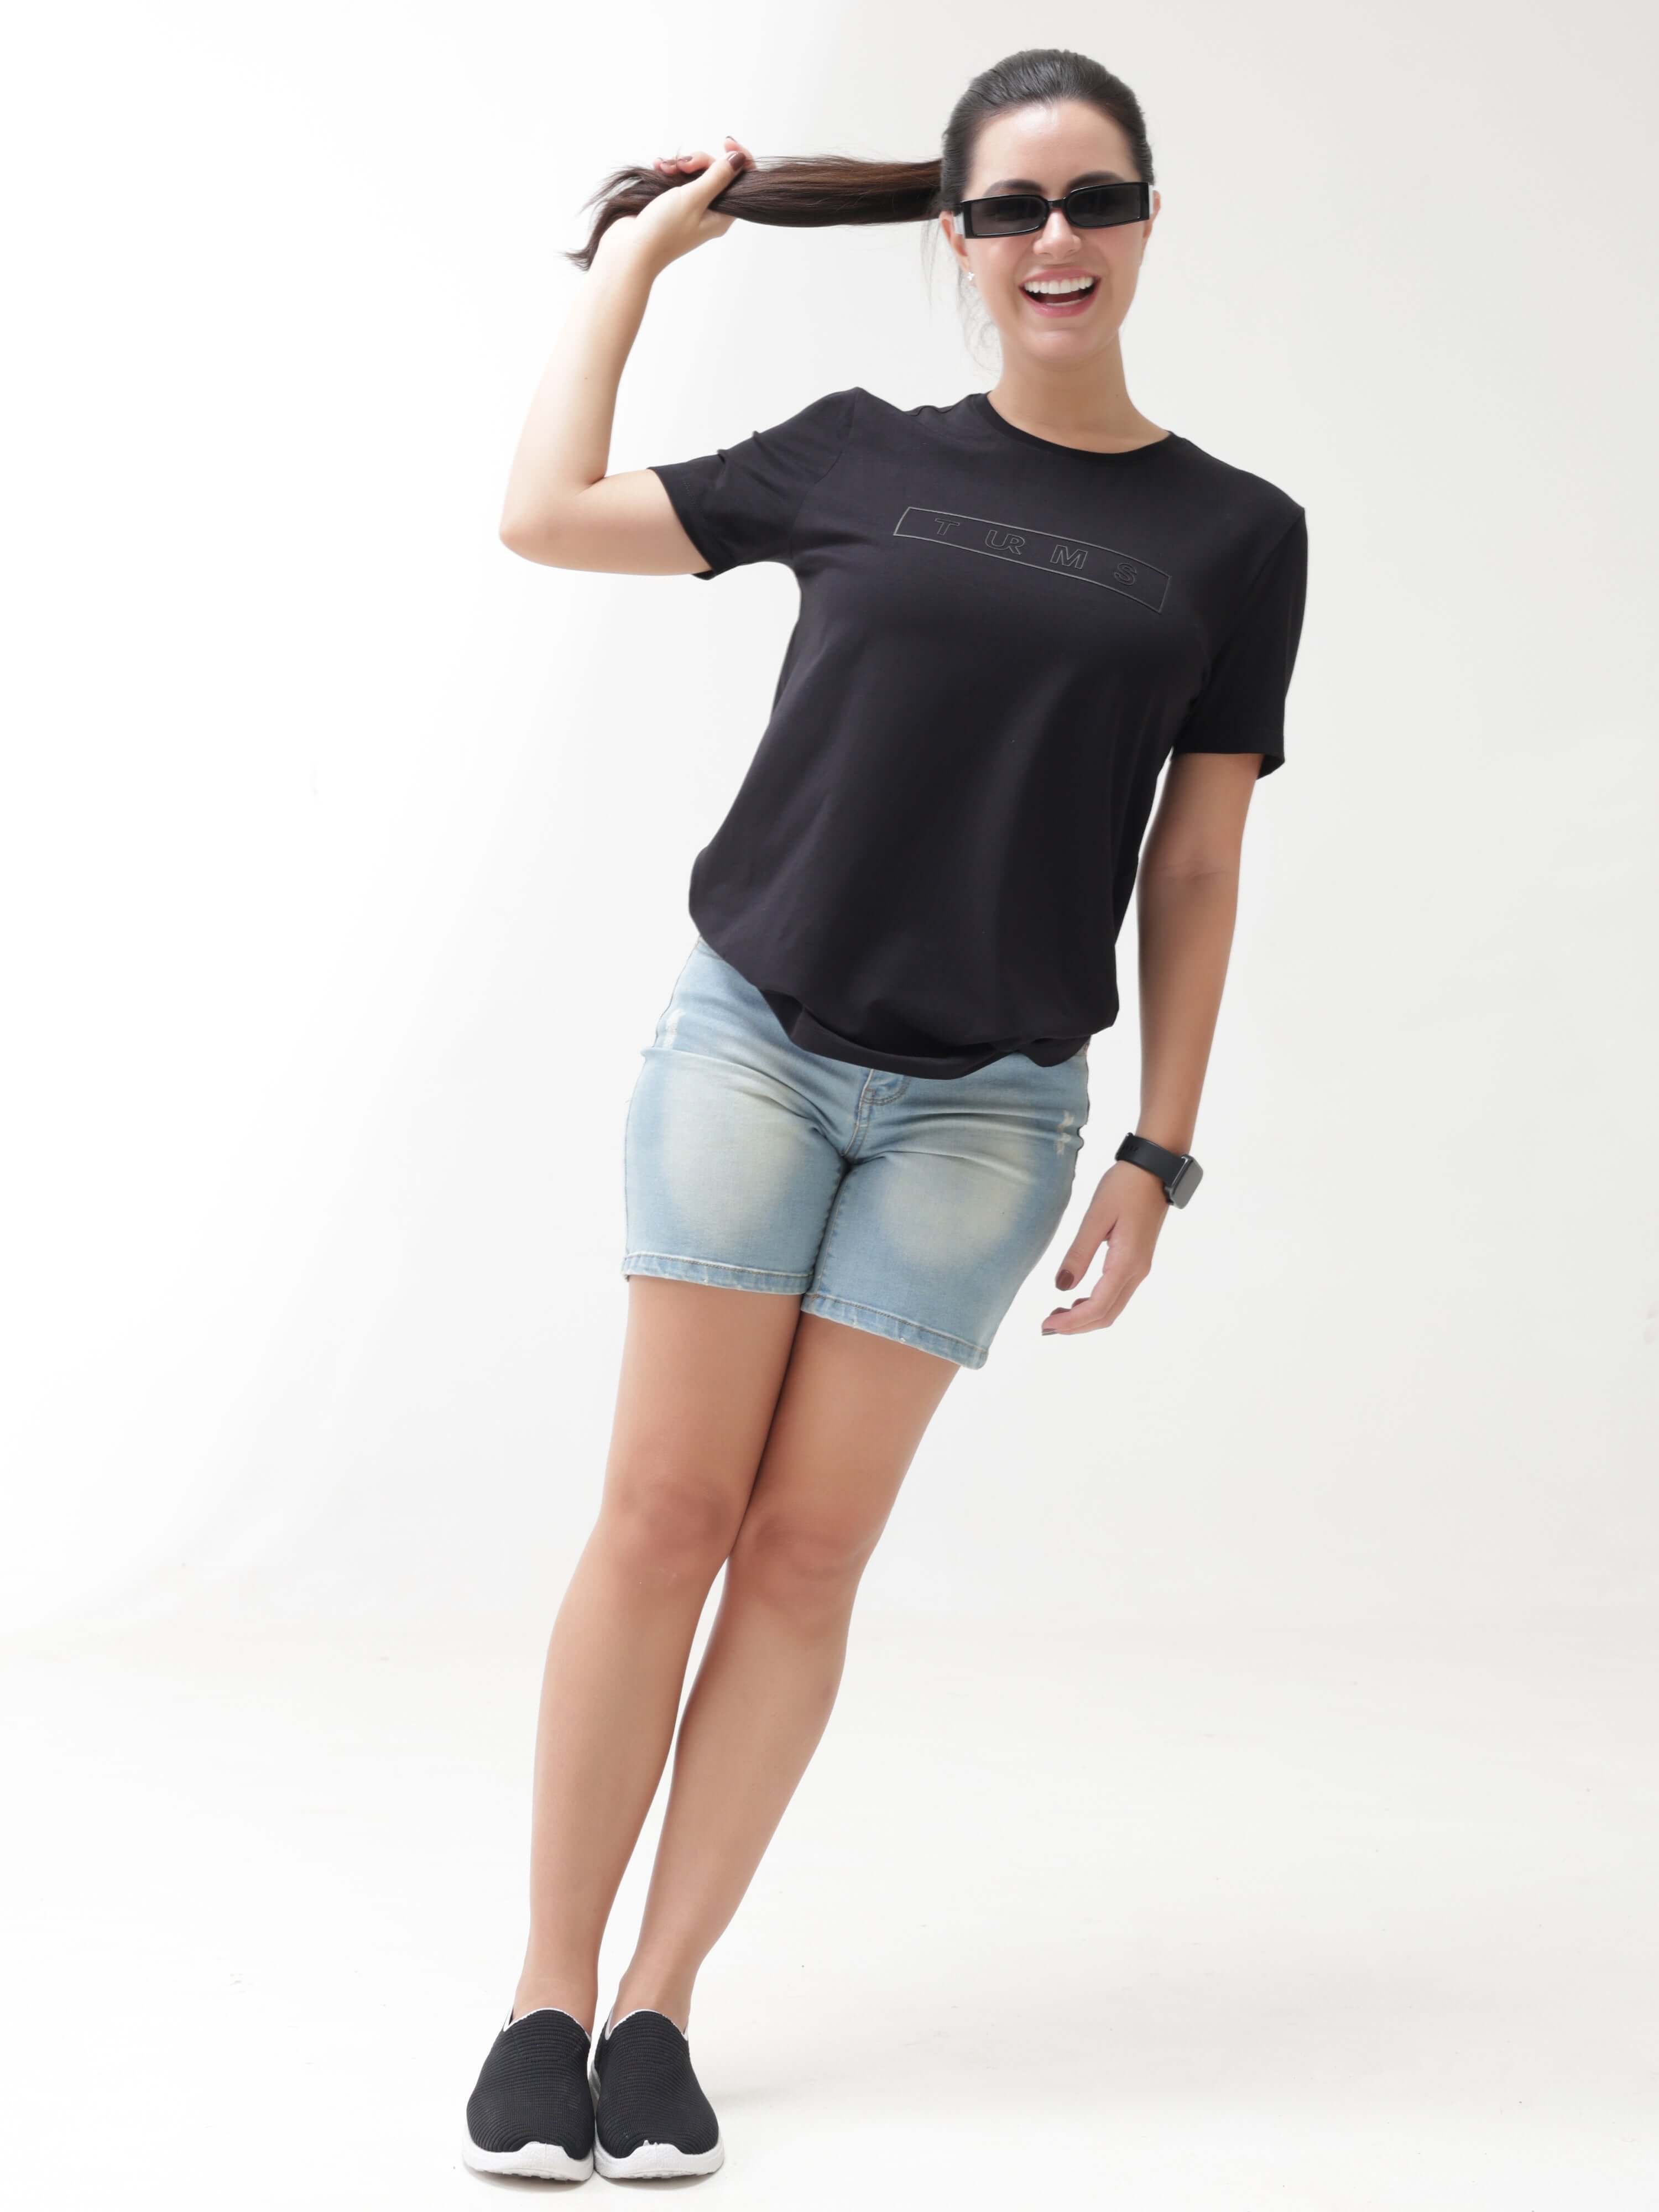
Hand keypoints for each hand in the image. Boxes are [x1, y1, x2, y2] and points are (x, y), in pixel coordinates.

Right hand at [592, 135, 753, 278]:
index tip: (725, 144)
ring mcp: (689, 207)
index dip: (738, 159)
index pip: (742, 182)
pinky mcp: (671, 203)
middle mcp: (709, 211)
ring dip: (680, 164)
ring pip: (695, 173)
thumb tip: (739, 159)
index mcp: (722, 215)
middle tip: (684, 166)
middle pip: (716, 172)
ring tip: (665, 169)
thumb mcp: (694, 198)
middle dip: (699, 161)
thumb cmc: (664, 230)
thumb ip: (717, 177)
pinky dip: (668, 170)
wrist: (630, 250)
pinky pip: (677, 178)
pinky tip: (658, 167)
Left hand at [1041, 1160, 1169, 1339]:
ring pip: (1113, 1307)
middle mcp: (1137, 1271)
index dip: (1072, 1321)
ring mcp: (1139, 1268)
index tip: (1047, 1324)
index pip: (1098, 1306)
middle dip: (1077, 1326)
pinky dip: (1096, 1304)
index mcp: (1126, 1262)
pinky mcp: (1137, 1261)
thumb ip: (1078, 1253)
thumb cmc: (1124, 1187)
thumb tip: (1061, 1287)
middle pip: (1107, 1314)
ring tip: (1057, 1315)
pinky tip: (1077, 1299)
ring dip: (1086, 1317)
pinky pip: (1117, 1294)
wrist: (1154, 1170)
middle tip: (1046, 1325)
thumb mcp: (1095, 1216)